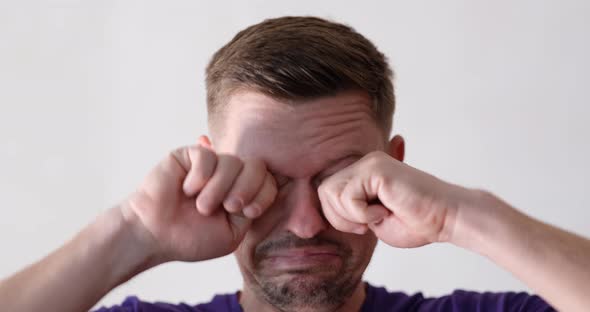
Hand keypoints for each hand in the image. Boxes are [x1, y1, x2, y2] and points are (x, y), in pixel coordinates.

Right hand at [122, 137, 277, 262]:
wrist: (154, 235)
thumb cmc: (190, 238)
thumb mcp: (232, 233)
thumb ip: (250, 209)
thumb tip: (263, 180)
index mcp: (242, 193)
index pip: (268, 181)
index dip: (263, 194)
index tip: (247, 212)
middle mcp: (229, 176)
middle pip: (257, 165)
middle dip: (246, 188)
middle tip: (228, 206)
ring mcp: (211, 164)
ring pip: (232, 161)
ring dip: (218, 188)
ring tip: (201, 205)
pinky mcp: (190, 155)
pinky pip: (208, 155)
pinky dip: (200, 177)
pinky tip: (187, 190)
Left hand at [318, 150, 465, 247]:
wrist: (446, 219)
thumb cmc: (415, 222)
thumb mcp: (371, 219)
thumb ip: (348, 210)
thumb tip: (325, 202)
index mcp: (363, 173)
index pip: (326, 193)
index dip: (337, 217)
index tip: (363, 226)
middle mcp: (365, 163)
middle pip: (323, 191)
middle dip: (339, 217)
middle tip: (368, 224)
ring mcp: (370, 162)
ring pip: (330, 192)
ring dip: (352, 216)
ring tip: (380, 215)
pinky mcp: (376, 168)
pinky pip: (348, 197)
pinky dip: (363, 214)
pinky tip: (387, 210)